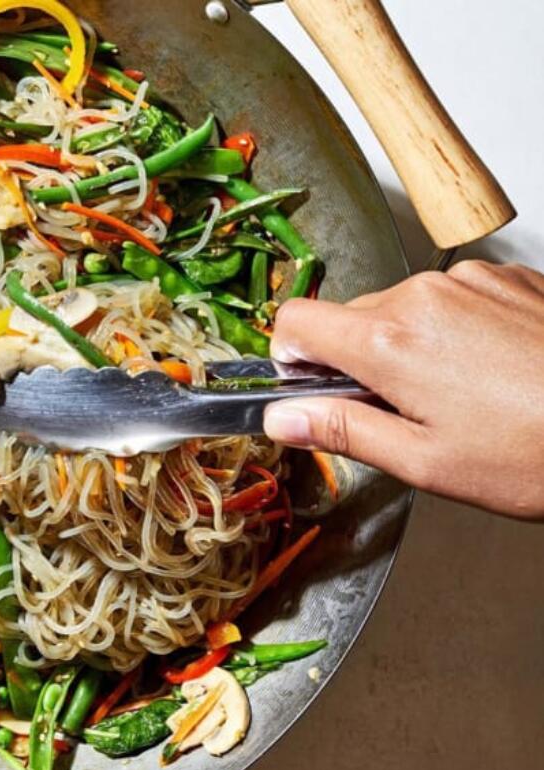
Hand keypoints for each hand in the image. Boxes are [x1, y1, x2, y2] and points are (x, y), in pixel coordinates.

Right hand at [262, 260, 543, 519]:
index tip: (314, 389)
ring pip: (399, 307)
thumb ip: (343, 430)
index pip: (294, 321)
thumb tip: (283, 417)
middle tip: (401, 411)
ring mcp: (471, 281)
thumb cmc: (537, 453)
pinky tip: (488, 373)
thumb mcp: (425, 461)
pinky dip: (452, 330)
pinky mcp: (507, 278)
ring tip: (457, 396)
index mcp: (390, 341)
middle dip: (357, 359)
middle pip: (348, 316)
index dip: (291, 359)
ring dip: (406, 344)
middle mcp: (424, 295)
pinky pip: (450, 298)